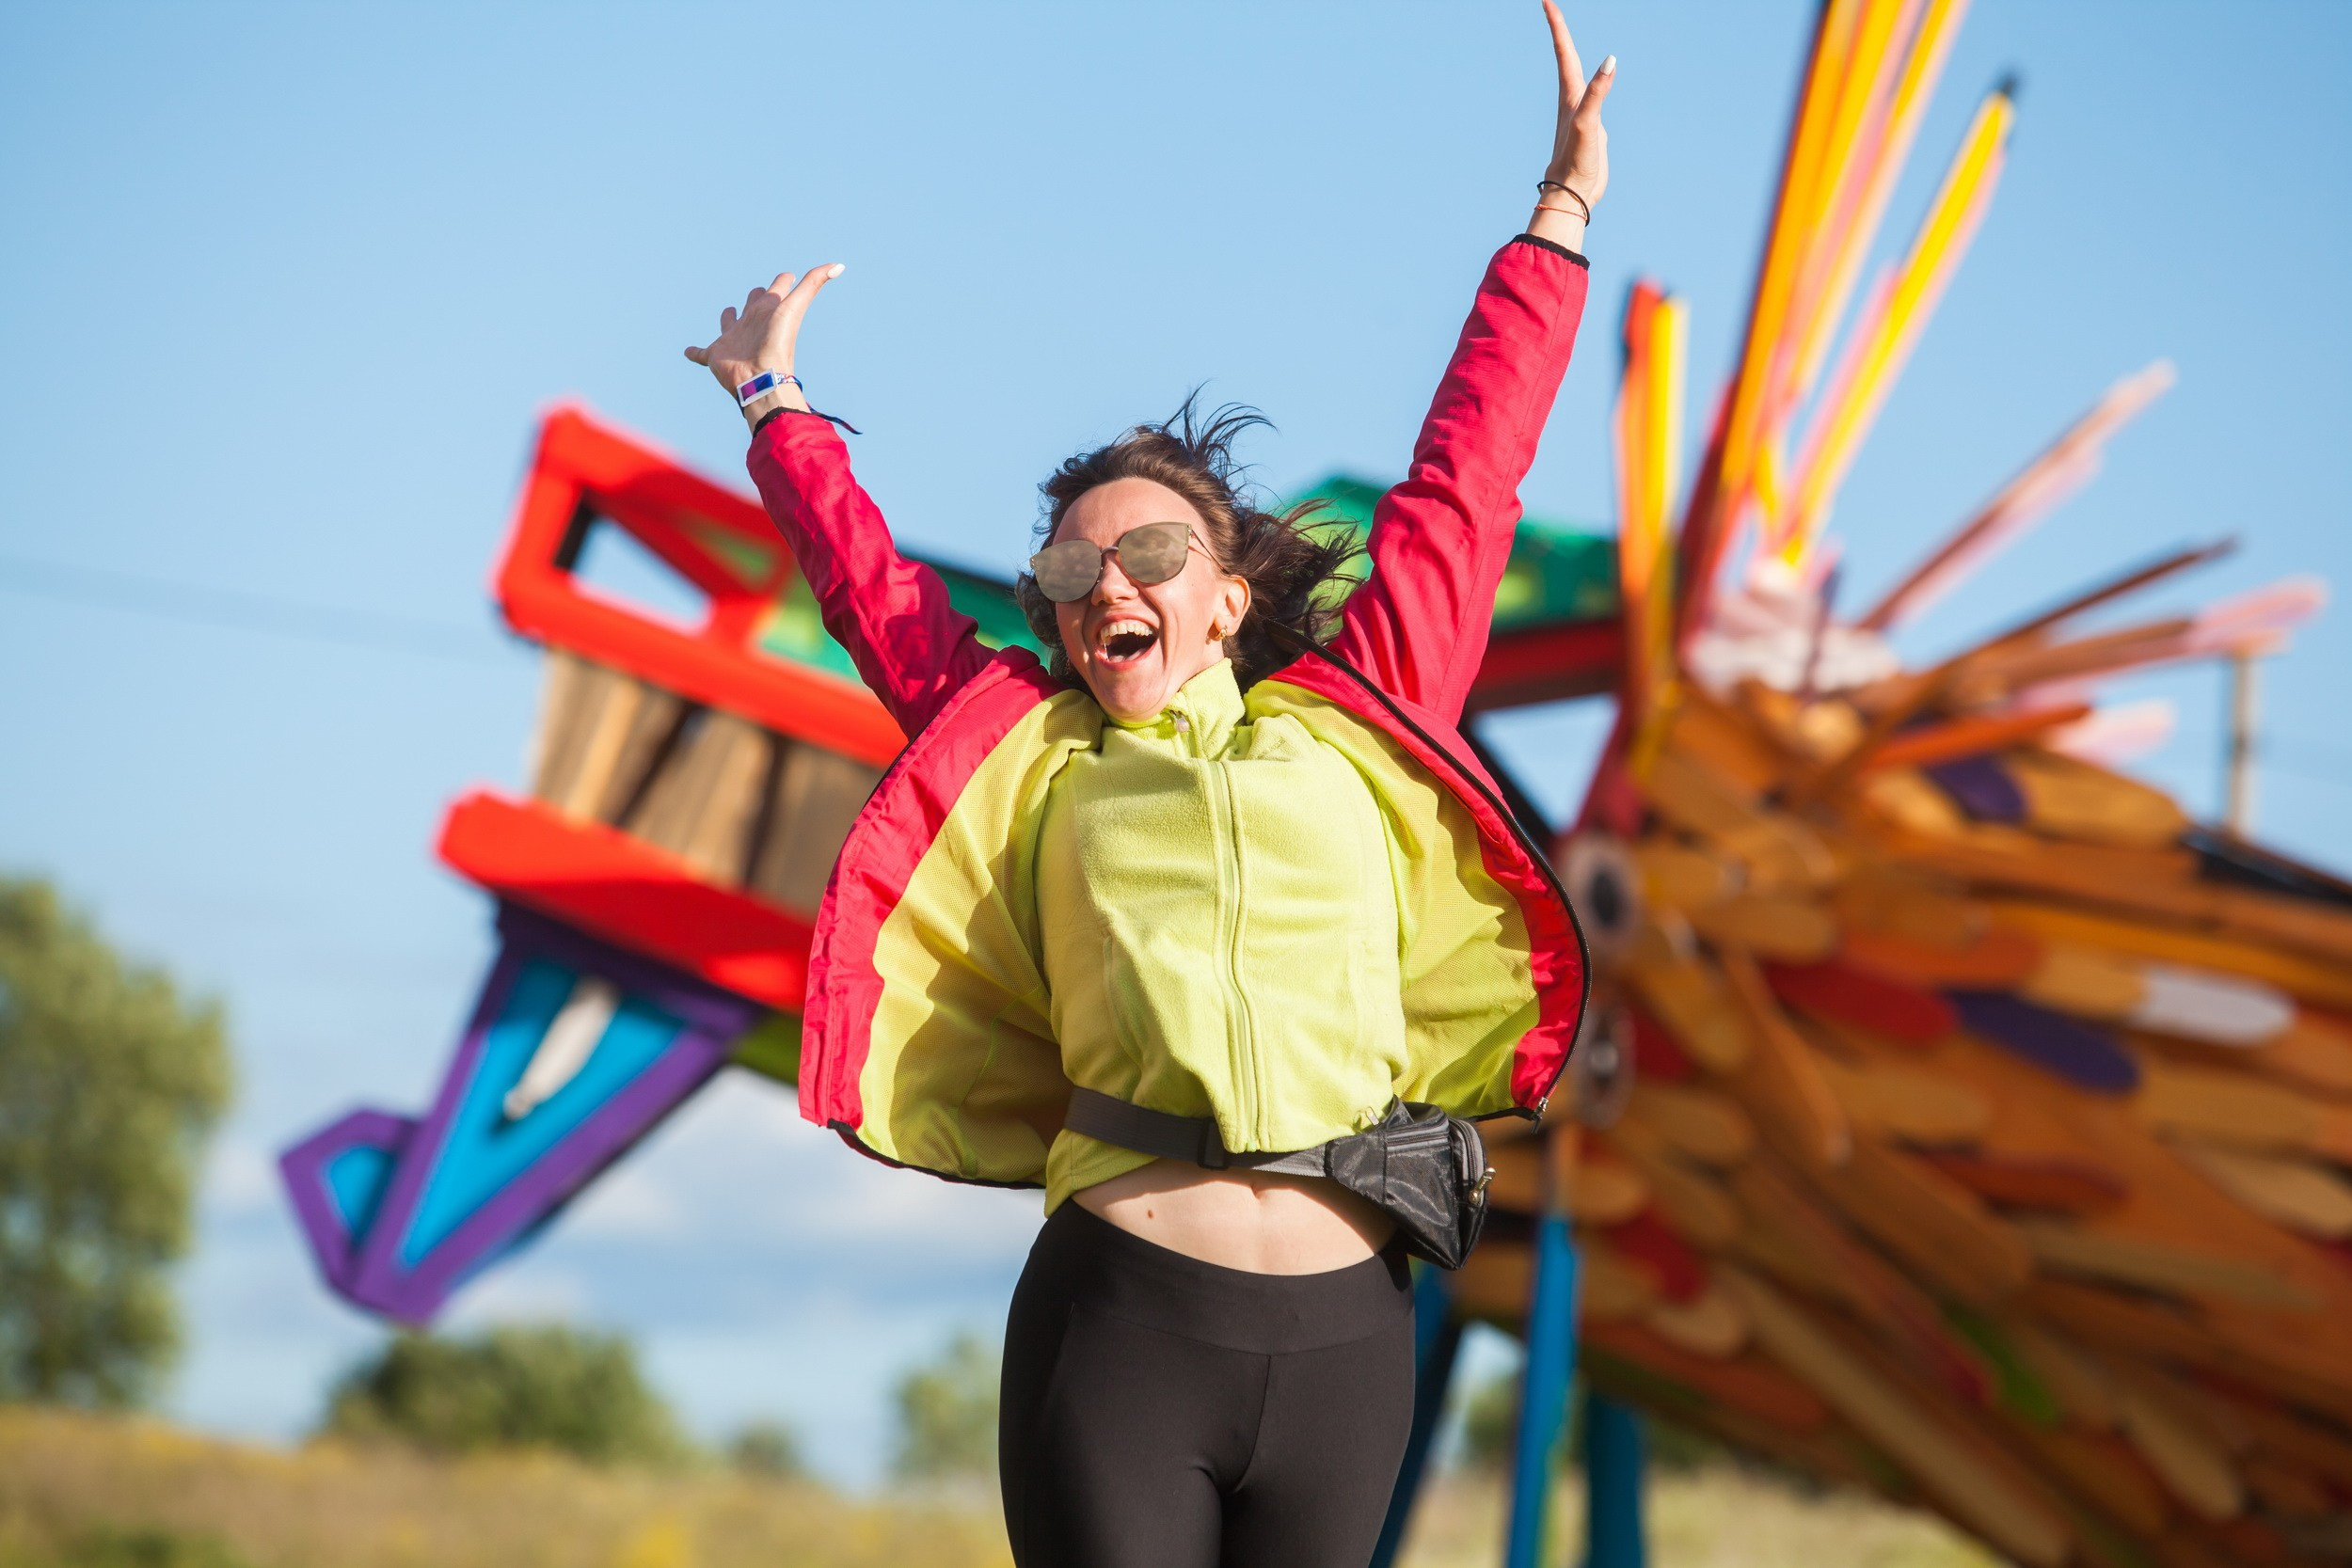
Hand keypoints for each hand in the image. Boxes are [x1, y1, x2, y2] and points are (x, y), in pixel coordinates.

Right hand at [684, 264, 843, 425]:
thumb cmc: (777, 342)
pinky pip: (701, 353)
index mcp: (768, 311)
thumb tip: (839, 265)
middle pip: (752, 304)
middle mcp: (752, 323)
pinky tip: (688, 351)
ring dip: (728, 318)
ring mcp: (733, 339)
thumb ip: (813, 284)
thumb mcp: (794, 306)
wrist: (760, 377)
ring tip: (728, 313)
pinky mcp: (715, 355)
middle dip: (755, 296)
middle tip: (758, 292)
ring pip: (729, 323)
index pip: (777, 290)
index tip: (788, 277)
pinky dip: (694, 352)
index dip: (782, 282)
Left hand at [1531, 3, 1613, 247]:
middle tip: (1551, 9)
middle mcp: (1571, 102)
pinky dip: (1592, 82)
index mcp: (1569, 97)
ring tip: (1563, 38)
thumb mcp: (1589, 124)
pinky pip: (1590, 96)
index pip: (1563, 54)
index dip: (1557, 27)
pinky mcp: (1590, 129)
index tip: (1547, 2)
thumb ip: (1598, 93)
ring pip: (1574, 77)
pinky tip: (1594, 84)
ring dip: (1568, 55)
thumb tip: (1610, 61)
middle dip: (1560, 34)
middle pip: (1565, 59)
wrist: (1572, 195)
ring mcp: (1580, 114)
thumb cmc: (1576, 162)